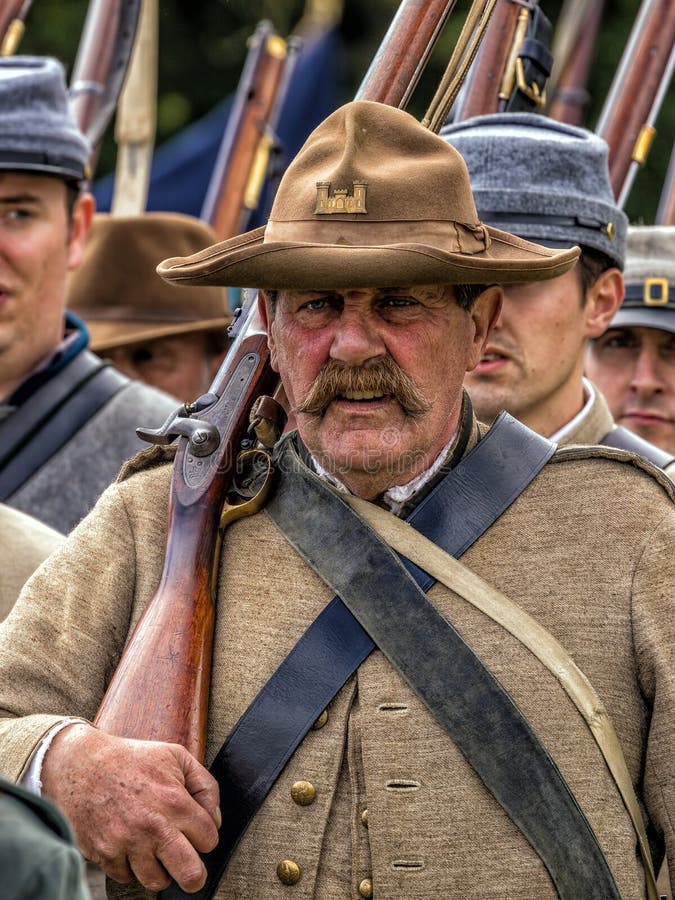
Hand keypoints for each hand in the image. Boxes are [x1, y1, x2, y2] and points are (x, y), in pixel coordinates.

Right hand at [41, 723, 219, 893]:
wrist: (81, 764)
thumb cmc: (133, 759)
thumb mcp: (177, 756)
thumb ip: (206, 785)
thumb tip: (215, 820)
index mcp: (175, 802)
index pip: (209, 839)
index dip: (205, 837)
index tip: (195, 832)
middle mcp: (153, 826)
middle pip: (190, 874)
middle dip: (195, 876)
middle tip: (190, 870)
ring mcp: (127, 843)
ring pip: (157, 881)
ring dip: (160, 870)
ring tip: (155, 851)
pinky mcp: (104, 854)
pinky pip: (127, 878)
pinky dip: (130, 866)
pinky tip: (129, 846)